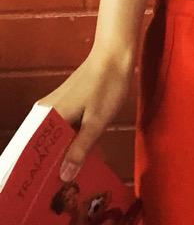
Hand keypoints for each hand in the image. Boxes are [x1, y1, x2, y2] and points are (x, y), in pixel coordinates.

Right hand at [39, 48, 134, 181]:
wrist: (116, 53)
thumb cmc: (108, 84)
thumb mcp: (97, 121)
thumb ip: (80, 148)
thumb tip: (64, 175)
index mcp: (47, 117)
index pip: (33, 151)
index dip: (40, 169)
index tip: (48, 185)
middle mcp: (44, 112)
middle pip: (43, 145)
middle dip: (53, 163)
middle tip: (65, 179)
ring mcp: (54, 107)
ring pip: (54, 137)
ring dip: (63, 151)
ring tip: (74, 169)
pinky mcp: (65, 104)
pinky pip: (62, 127)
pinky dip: (70, 139)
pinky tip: (81, 151)